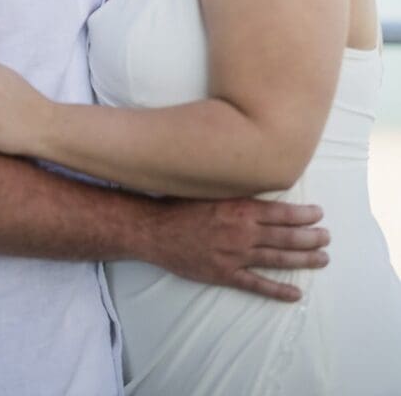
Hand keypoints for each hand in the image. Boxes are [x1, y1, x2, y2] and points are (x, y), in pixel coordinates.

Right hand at [141, 197, 329, 301]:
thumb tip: (261, 189)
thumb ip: (237, 194)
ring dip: (303, 260)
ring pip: (277, 258)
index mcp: (239, 208)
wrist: (156, 230)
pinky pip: (256, 285)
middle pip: (285, 236)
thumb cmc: (181, 206)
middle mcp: (242, 232)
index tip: (319, 214)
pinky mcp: (225, 274)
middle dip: (310, 237)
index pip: (281, 212)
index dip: (303, 215)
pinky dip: (277, 290)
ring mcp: (235, 255)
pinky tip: (294, 294)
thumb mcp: (211, 191)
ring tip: (322, 259)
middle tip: (327, 238)